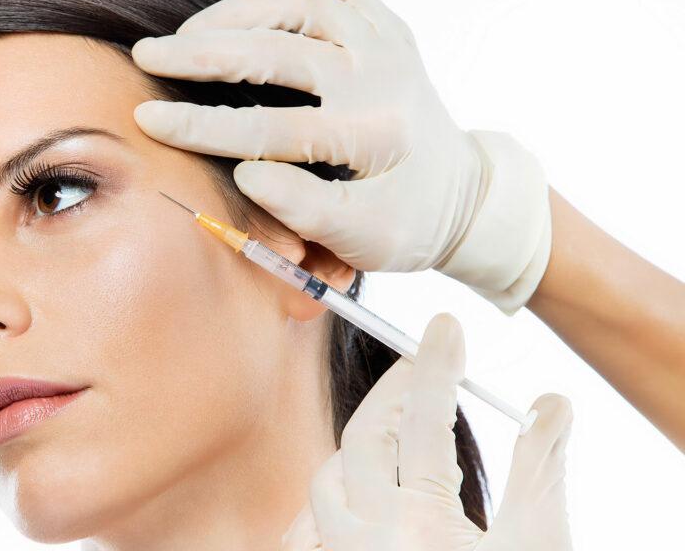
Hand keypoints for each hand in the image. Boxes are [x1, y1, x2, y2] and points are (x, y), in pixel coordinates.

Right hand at [131, 0, 551, 314]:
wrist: (461, 193)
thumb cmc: (405, 221)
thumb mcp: (363, 239)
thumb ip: (306, 211)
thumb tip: (247, 176)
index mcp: (373, 138)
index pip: (272, 128)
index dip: (203, 125)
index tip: (150, 120)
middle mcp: (381, 79)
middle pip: (279, 51)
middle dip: (203, 54)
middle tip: (149, 57)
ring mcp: (384, 43)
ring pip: (302, 1)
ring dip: (237, 12)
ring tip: (187, 35)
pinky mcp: (384, 25)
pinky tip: (245, 11)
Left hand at [279, 313, 573, 549]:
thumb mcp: (536, 546)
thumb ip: (539, 472)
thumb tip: (548, 402)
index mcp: (424, 527)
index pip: (424, 421)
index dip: (435, 366)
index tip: (443, 325)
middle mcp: (368, 540)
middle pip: (363, 438)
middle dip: (392, 395)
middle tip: (420, 371)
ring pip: (326, 482)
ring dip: (358, 448)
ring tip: (396, 432)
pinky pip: (305, 532)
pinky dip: (328, 503)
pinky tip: (355, 495)